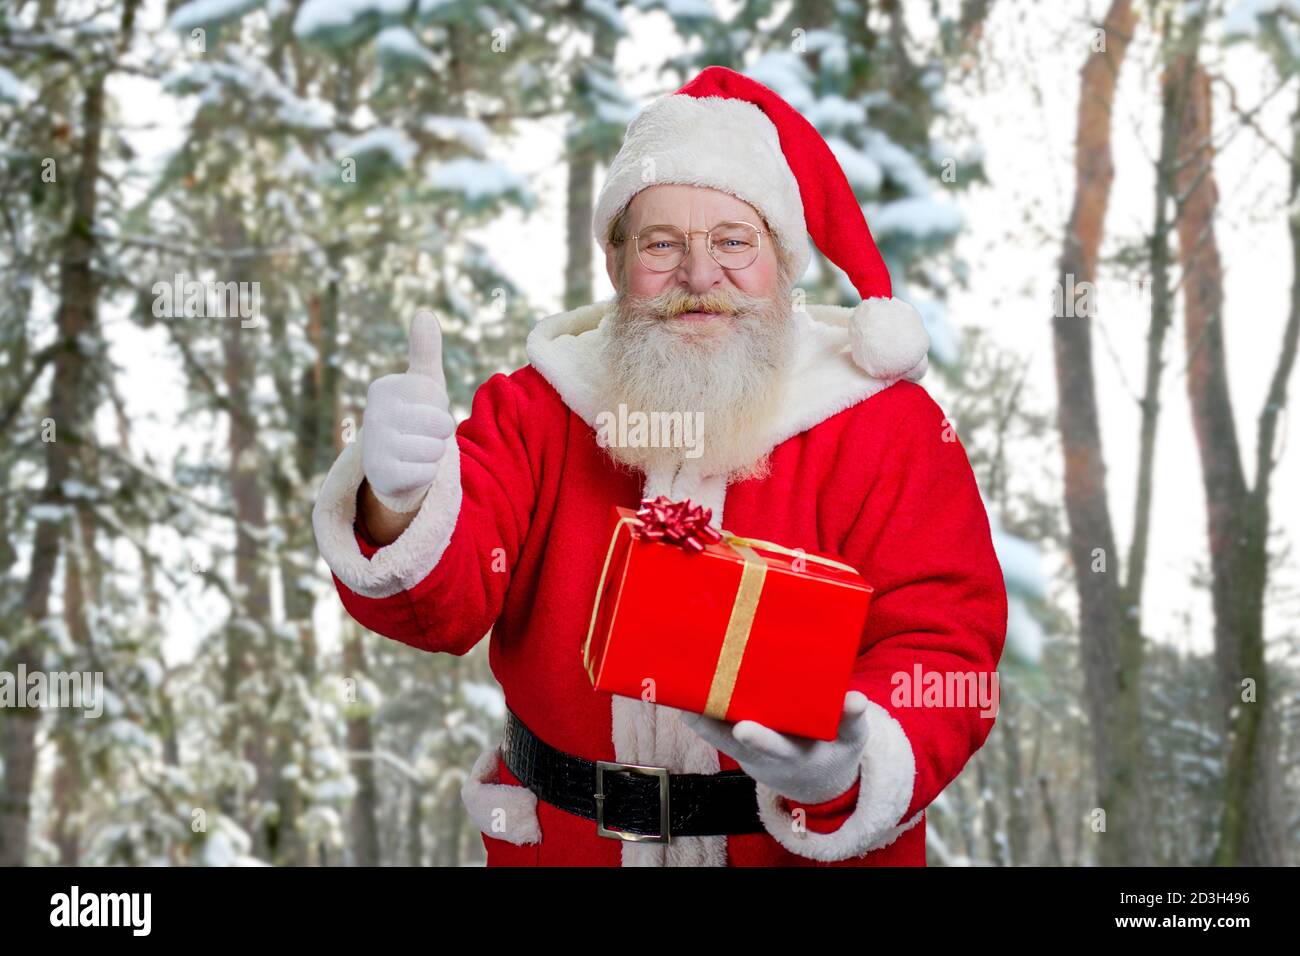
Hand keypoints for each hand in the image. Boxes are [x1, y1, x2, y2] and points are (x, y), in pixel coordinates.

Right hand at [361, 309, 455, 513]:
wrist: (394, 469)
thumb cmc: (413, 420)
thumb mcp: (422, 385)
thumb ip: (425, 351)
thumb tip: (424, 313)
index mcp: (383, 388)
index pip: (438, 395)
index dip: (440, 407)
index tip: (422, 412)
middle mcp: (374, 413)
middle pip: (441, 422)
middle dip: (440, 432)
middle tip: (420, 435)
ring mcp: (375, 445)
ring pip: (437, 448)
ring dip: (434, 454)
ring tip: (415, 452)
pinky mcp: (382, 475)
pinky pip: (429, 471)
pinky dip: (427, 474)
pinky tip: (410, 470)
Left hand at [679, 691, 870, 805]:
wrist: (814, 776)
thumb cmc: (833, 749)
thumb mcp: (851, 739)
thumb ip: (852, 720)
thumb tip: (856, 700)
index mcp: (793, 755)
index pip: (775, 749)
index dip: (759, 740)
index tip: (745, 728)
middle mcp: (762, 753)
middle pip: (733, 742)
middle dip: (715, 725)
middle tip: (695, 707)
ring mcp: (744, 748)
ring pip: (715, 732)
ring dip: (698, 714)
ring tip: (678, 688)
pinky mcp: (733, 738)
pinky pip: (711, 725)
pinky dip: (697, 710)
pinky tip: (681, 685)